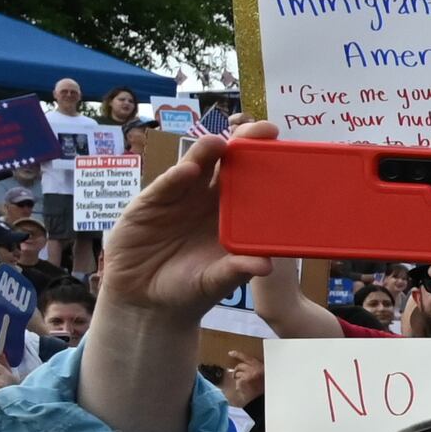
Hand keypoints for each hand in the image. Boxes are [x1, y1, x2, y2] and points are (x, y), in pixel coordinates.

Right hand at [93, 129, 272, 320]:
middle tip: (259, 129)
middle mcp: (207, 200)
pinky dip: (176, 177)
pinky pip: (165, 187)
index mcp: (231, 215)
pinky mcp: (149, 204)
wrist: (147, 303)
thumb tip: (265, 266)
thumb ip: (236, 270)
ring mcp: (178, 198)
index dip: (264, 162)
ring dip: (207, 152)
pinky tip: (189, 170)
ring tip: (221, 142)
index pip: (252, 181)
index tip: (283, 146)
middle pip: (226, 165)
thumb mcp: (216, 281)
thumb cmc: (190, 289)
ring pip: (196, 168)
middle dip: (242, 144)